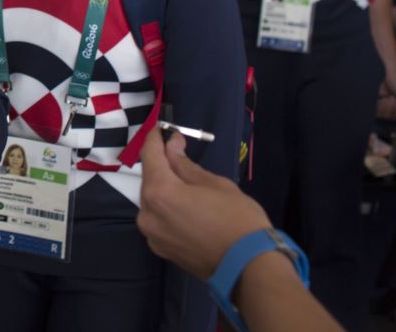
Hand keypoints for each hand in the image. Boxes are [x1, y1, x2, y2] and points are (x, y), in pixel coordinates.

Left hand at [137, 127, 270, 280]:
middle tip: (179, 151)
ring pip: (153, 201)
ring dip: (165, 187)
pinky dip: (167, 208)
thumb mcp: (214, 183)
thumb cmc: (237, 219)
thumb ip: (185, 164)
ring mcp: (151, 234)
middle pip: (150, 179)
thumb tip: (171, 146)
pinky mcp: (160, 249)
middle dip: (162, 164)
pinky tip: (186, 206)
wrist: (248, 268)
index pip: (149, 155)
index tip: (164, 129)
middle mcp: (147, 213)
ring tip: (187, 181)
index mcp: (159, 192)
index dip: (155, 138)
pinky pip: (159, 220)